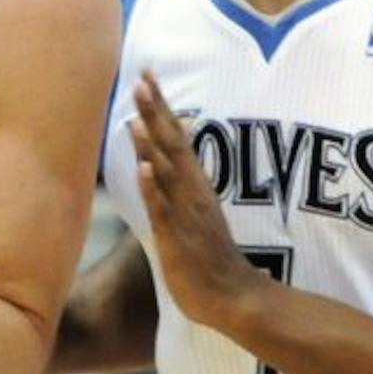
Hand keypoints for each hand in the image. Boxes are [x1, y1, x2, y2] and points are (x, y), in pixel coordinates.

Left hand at [127, 72, 263, 332]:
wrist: (234, 298)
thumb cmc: (207, 259)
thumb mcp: (189, 215)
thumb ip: (176, 187)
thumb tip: (159, 160)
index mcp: (194, 186)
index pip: (176, 137)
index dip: (161, 107)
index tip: (147, 75)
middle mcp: (191, 193)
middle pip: (172, 143)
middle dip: (156, 111)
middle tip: (142, 78)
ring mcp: (185, 214)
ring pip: (167, 171)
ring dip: (152, 142)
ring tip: (138, 113)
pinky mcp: (177, 238)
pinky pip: (164, 210)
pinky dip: (154, 188)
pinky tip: (143, 168)